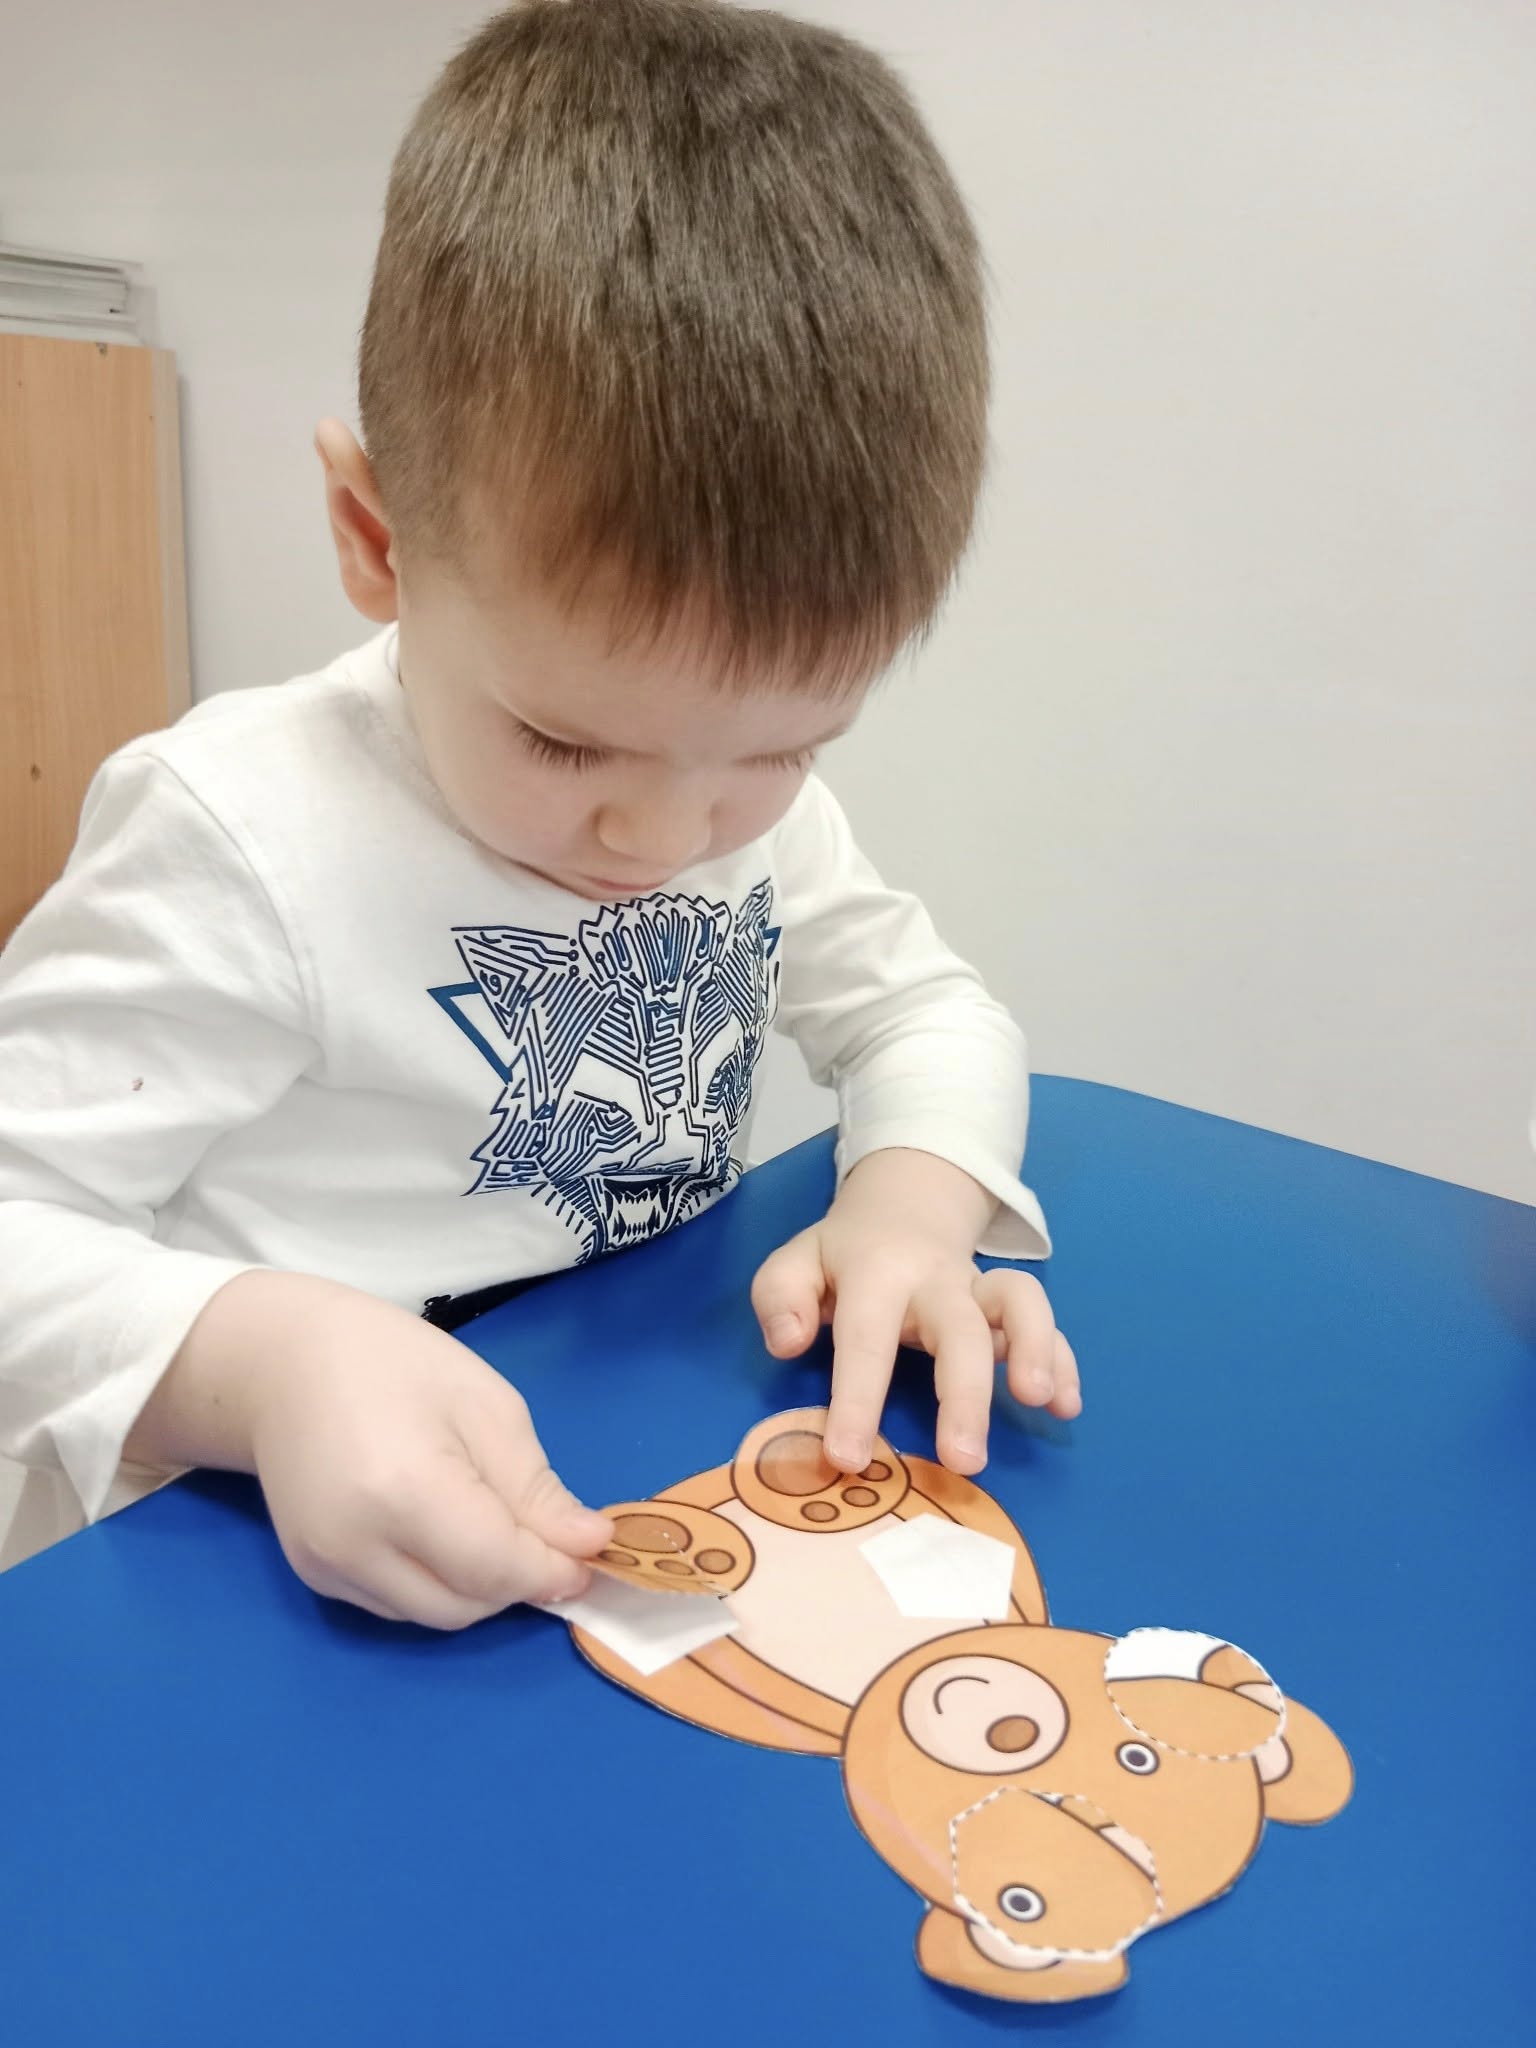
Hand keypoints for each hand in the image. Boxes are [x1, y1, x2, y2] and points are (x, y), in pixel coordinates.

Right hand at [129, 1272, 611, 1628]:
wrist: (282, 1362)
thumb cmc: (393, 1363)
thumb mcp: (485, 1405)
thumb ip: (535, 1488)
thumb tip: (588, 1547)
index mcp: (405, 1490)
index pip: (497, 1568)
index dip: (553, 1571)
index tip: (593, 1553)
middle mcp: (356, 1546)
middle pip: (468, 1605)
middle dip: (519, 1581)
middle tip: (547, 1534)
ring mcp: (326, 1567)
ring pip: (434, 1616)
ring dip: (481, 1589)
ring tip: (493, 1526)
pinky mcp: (314, 1576)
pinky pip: (397, 1606)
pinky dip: (437, 1585)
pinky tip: (443, 1533)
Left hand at [750, 1148, 1078, 1476]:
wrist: (903, 1205)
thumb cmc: (843, 1257)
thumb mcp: (795, 1262)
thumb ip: (780, 1297)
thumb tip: (788, 1342)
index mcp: (876, 1272)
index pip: (865, 1338)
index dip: (856, 1398)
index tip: (847, 1457)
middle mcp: (935, 1280)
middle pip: (958, 1327)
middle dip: (965, 1394)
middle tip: (964, 1459)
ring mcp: (978, 1289)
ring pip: (1018, 1304)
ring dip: (1034, 1349)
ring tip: (1039, 1401)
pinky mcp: (1008, 1306)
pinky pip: (1047, 1324)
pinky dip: (1065, 1360)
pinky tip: (1068, 1406)